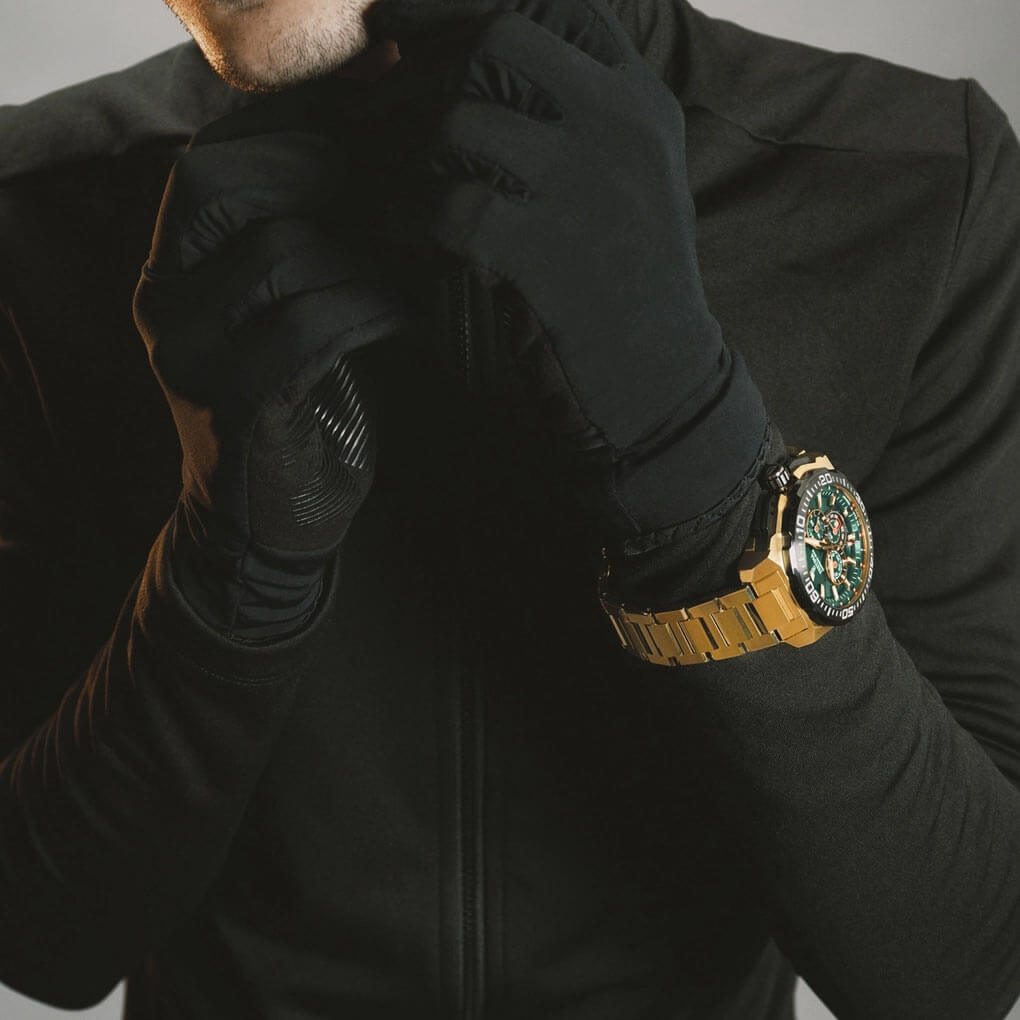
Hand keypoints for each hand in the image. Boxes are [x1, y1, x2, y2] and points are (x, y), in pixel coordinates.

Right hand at [133, 81, 409, 638]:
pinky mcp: (235, 403)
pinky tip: (404, 320)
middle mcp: (163, 302)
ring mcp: (190, 354)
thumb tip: (378, 155)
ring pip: (281, 252)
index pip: (208, 160)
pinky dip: (371, 310)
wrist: (268, 523)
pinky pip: (310, 325)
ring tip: (413, 271)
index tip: (364, 117)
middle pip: (220, 183)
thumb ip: (308, 239)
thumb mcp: (292, 309)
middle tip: (392, 189)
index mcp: (173, 268)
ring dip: (367, 255)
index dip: (286, 127)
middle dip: (318, 170)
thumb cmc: (301, 405)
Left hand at [366, 0, 767, 546]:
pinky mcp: (551, 252)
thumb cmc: (631, 278)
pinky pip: (452, 205)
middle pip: (498, 38)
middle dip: (425, 71)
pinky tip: (432, 242)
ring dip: (417, 155)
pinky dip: (424, 223)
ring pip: (464, 119)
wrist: (664, 378)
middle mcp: (622, 124)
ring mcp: (589, 185)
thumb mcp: (633, 174)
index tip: (398, 18)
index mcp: (641, 98)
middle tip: (380, 109)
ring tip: (413, 189)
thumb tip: (471, 62)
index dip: (458, 0)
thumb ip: (580, 111)